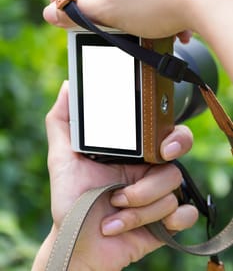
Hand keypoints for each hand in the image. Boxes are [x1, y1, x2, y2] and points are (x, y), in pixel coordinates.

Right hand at [43, 0, 232, 40]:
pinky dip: (156, 3)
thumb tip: (54, 11)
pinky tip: (167, 22)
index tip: (61, 10)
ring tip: (145, 28)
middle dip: (101, 4)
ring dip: (132, 7)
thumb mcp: (108, 12)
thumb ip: (78, 11)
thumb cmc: (157, 1)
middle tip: (107, 24)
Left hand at [43, 81, 196, 270]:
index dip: (173, 136)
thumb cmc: (71, 198)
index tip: (163, 146)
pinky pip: (186, 215)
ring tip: (114, 209)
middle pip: (177, 160)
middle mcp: (148, 171)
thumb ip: (62, 121)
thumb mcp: (62, 157)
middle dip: (163, 171)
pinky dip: (171, 220)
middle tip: (141, 181)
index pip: (163, 134)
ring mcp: (157, 195)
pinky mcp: (165, 221)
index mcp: (132, 153)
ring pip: (172, 189)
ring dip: (139, 205)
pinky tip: (150, 226)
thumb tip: (68, 86)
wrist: (77, 240)